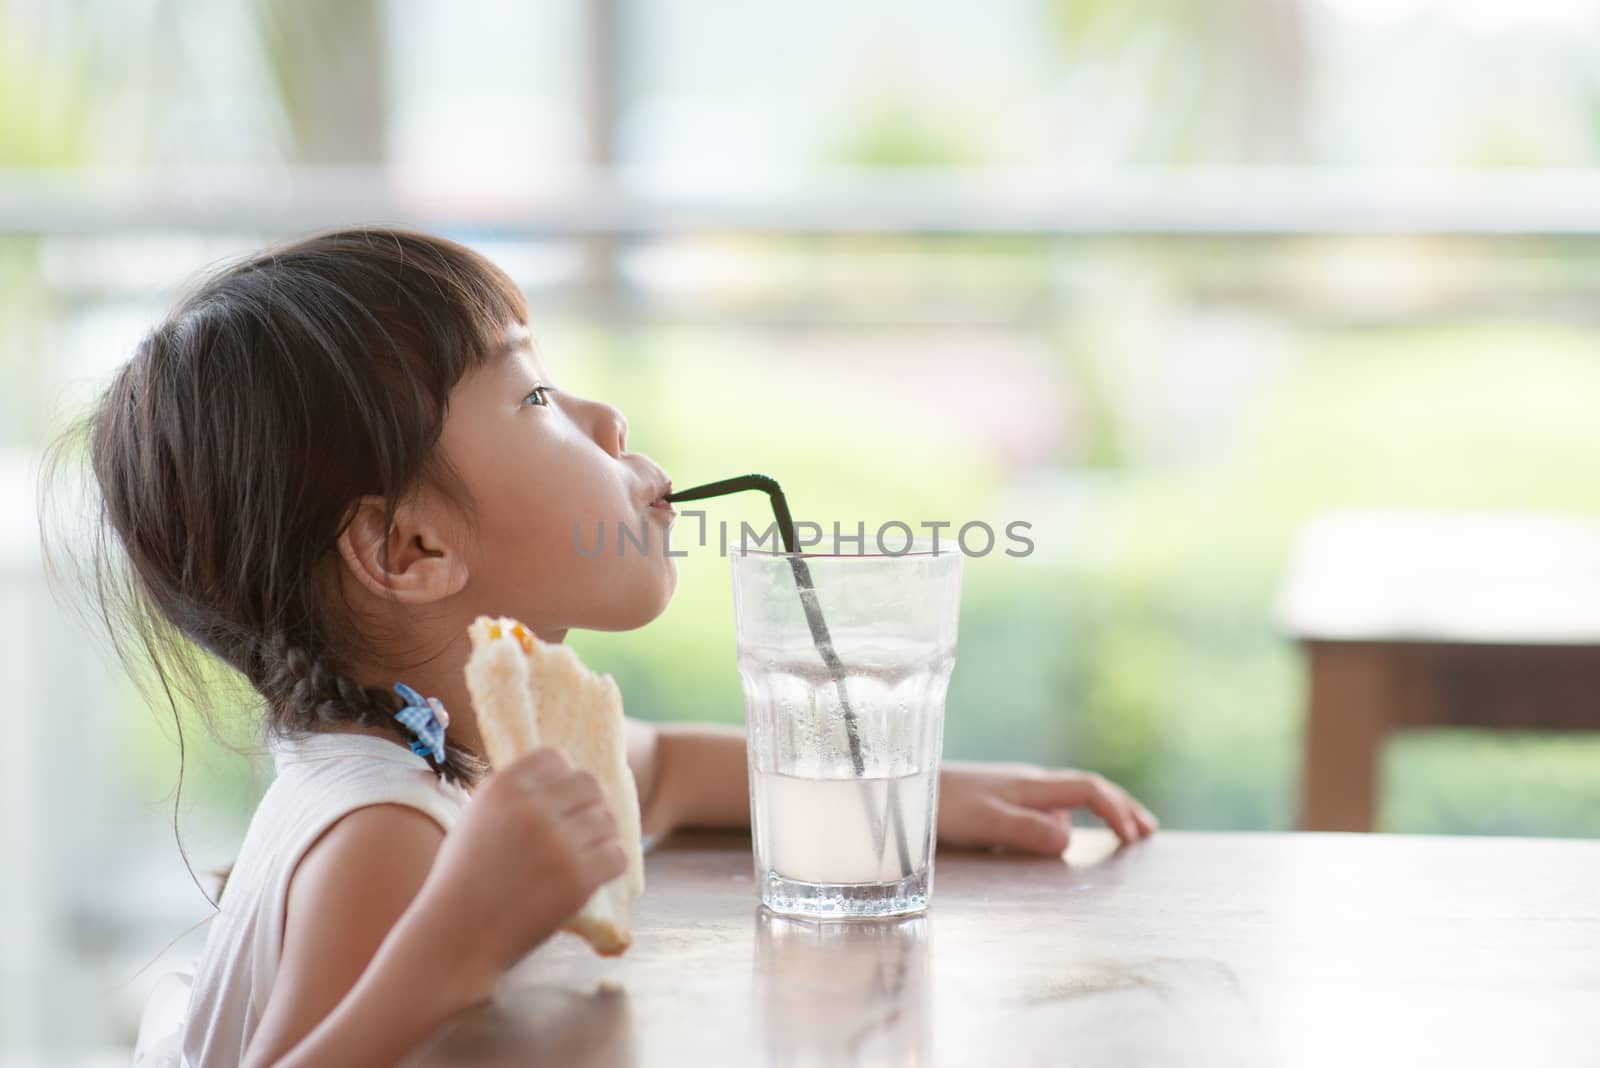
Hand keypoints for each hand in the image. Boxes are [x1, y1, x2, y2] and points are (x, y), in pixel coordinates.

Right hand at [412, 747, 626, 992]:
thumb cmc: (461, 882)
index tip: (561, 801)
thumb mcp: (476, 821)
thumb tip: (558, 775)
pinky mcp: (578, 878)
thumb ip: (512, 796)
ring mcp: (558, 843)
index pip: (555, 757)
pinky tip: (594, 875)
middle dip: (588, 804)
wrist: (455, 938)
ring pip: (608, 819)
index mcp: (503, 788)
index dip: (562, 778)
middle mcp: (532, 808)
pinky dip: (609, 865)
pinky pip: (617, 856)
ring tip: (586, 854)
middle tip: (582, 828)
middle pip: (589, 784)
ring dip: (602, 835)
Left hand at [937, 761, 1157, 855]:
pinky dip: (1073, 818)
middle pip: (1086, 788)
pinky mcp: (1001, 800)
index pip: (1088, 790)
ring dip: (1099, 811)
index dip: (1115, 810)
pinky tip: (1068, 833)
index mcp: (1032, 786)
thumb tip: (1069, 842)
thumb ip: (1025, 831)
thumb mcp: (985, 821)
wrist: (906, 788)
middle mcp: (1029, 784)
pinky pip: (1049, 806)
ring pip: (1068, 798)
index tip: (1136, 837)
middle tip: (1148, 830)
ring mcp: (1015, 790)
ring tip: (1121, 832)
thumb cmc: (943, 806)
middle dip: (1120, 806)